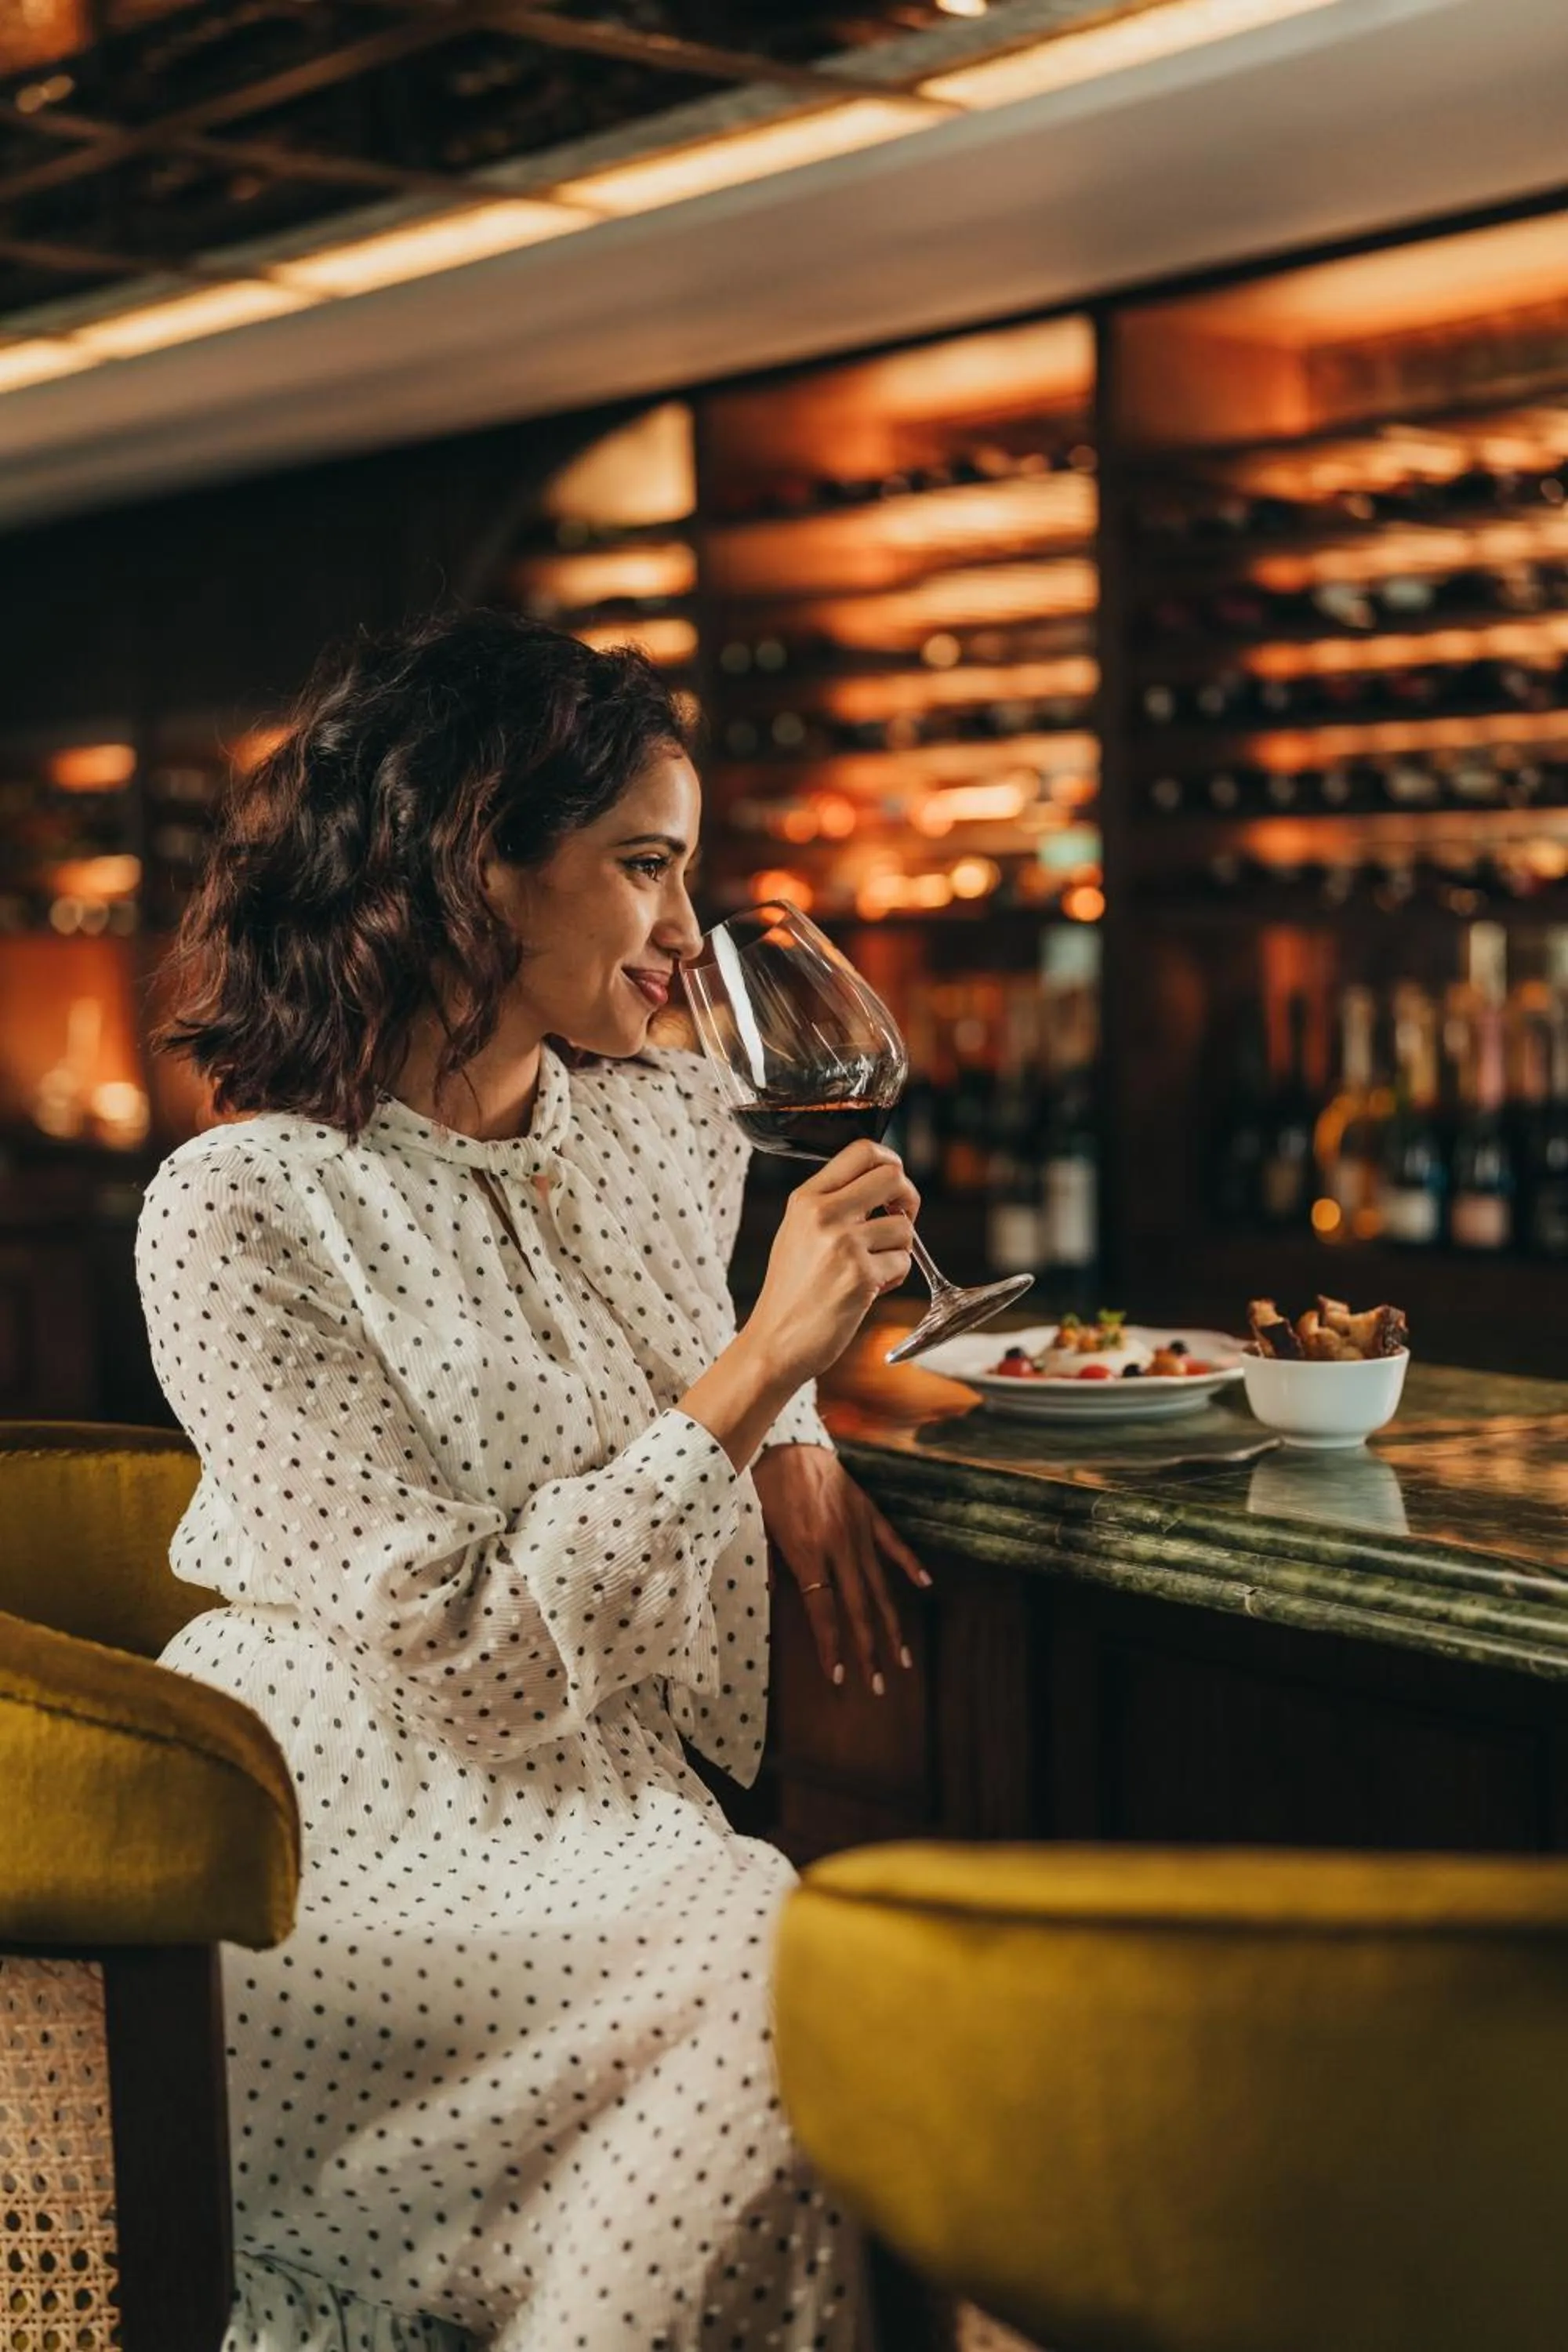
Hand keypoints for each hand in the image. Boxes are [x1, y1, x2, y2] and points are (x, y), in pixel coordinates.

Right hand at [744, 1140, 918, 1388]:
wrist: (775, 1342)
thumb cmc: (792, 1291)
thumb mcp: (798, 1232)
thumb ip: (834, 1204)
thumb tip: (886, 1186)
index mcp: (806, 1198)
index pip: (862, 1150)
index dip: (890, 1162)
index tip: (893, 1188)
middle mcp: (823, 1213)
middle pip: (893, 1176)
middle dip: (908, 1198)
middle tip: (900, 1219)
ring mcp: (843, 1243)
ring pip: (904, 1226)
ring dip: (899, 1250)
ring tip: (871, 1270)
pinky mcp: (861, 1275)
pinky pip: (904, 1262)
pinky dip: (894, 1278)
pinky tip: (868, 1290)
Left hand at [751, 1443, 931, 1694]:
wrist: (785, 1445)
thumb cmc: (765, 1490)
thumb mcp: (760, 1532)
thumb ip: (772, 1568)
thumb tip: (773, 1600)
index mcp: (807, 1555)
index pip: (823, 1613)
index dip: (832, 1647)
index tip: (839, 1678)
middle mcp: (837, 1548)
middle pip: (857, 1609)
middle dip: (867, 1651)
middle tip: (878, 1685)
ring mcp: (857, 1530)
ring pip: (879, 1585)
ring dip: (891, 1624)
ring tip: (902, 1656)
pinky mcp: (868, 1513)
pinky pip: (893, 1543)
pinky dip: (910, 1563)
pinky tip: (925, 1584)